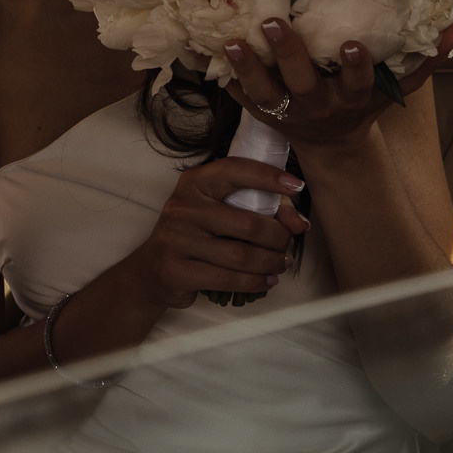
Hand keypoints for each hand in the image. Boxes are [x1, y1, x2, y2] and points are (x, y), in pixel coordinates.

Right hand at [134, 155, 307, 307]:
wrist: (152, 270)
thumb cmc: (197, 235)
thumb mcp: (222, 212)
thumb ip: (262, 209)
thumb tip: (300, 223)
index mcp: (195, 183)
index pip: (234, 170)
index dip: (268, 177)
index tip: (297, 185)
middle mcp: (183, 207)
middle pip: (247, 223)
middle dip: (278, 237)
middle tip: (287, 243)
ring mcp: (177, 239)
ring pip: (242, 256)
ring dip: (271, 262)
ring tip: (281, 263)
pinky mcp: (176, 271)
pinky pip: (228, 279)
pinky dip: (256, 282)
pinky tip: (268, 280)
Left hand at [224, 18, 452, 151]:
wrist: (335, 147)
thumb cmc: (366, 105)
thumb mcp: (399, 91)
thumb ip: (427, 60)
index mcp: (352, 98)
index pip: (358, 82)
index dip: (355, 66)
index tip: (351, 44)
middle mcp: (319, 106)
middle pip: (302, 82)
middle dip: (289, 53)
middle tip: (272, 22)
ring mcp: (289, 113)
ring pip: (264, 93)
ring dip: (247, 67)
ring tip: (231, 41)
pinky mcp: (264, 116)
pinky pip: (241, 100)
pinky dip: (227, 82)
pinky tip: (210, 56)